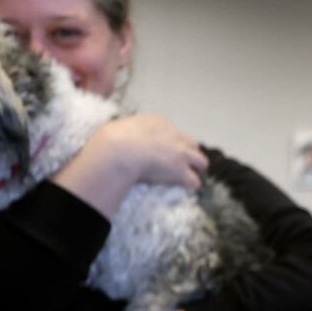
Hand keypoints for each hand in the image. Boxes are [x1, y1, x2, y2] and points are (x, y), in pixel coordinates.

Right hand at [53, 114, 206, 217]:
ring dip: (194, 169)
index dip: (169, 144)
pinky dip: (189, 185)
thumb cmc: (110, 139)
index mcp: (157, 122)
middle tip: (179, 165)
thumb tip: (116, 137)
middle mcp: (173, 135)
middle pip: (191, 144)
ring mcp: (179, 153)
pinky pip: (194, 181)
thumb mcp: (118, 127)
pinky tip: (183, 188)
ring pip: (201, 162)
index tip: (161, 152)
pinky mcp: (180, 171)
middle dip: (188, 154)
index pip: (172, 132)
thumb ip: (125, 131)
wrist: (117, 151)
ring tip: (186, 178)